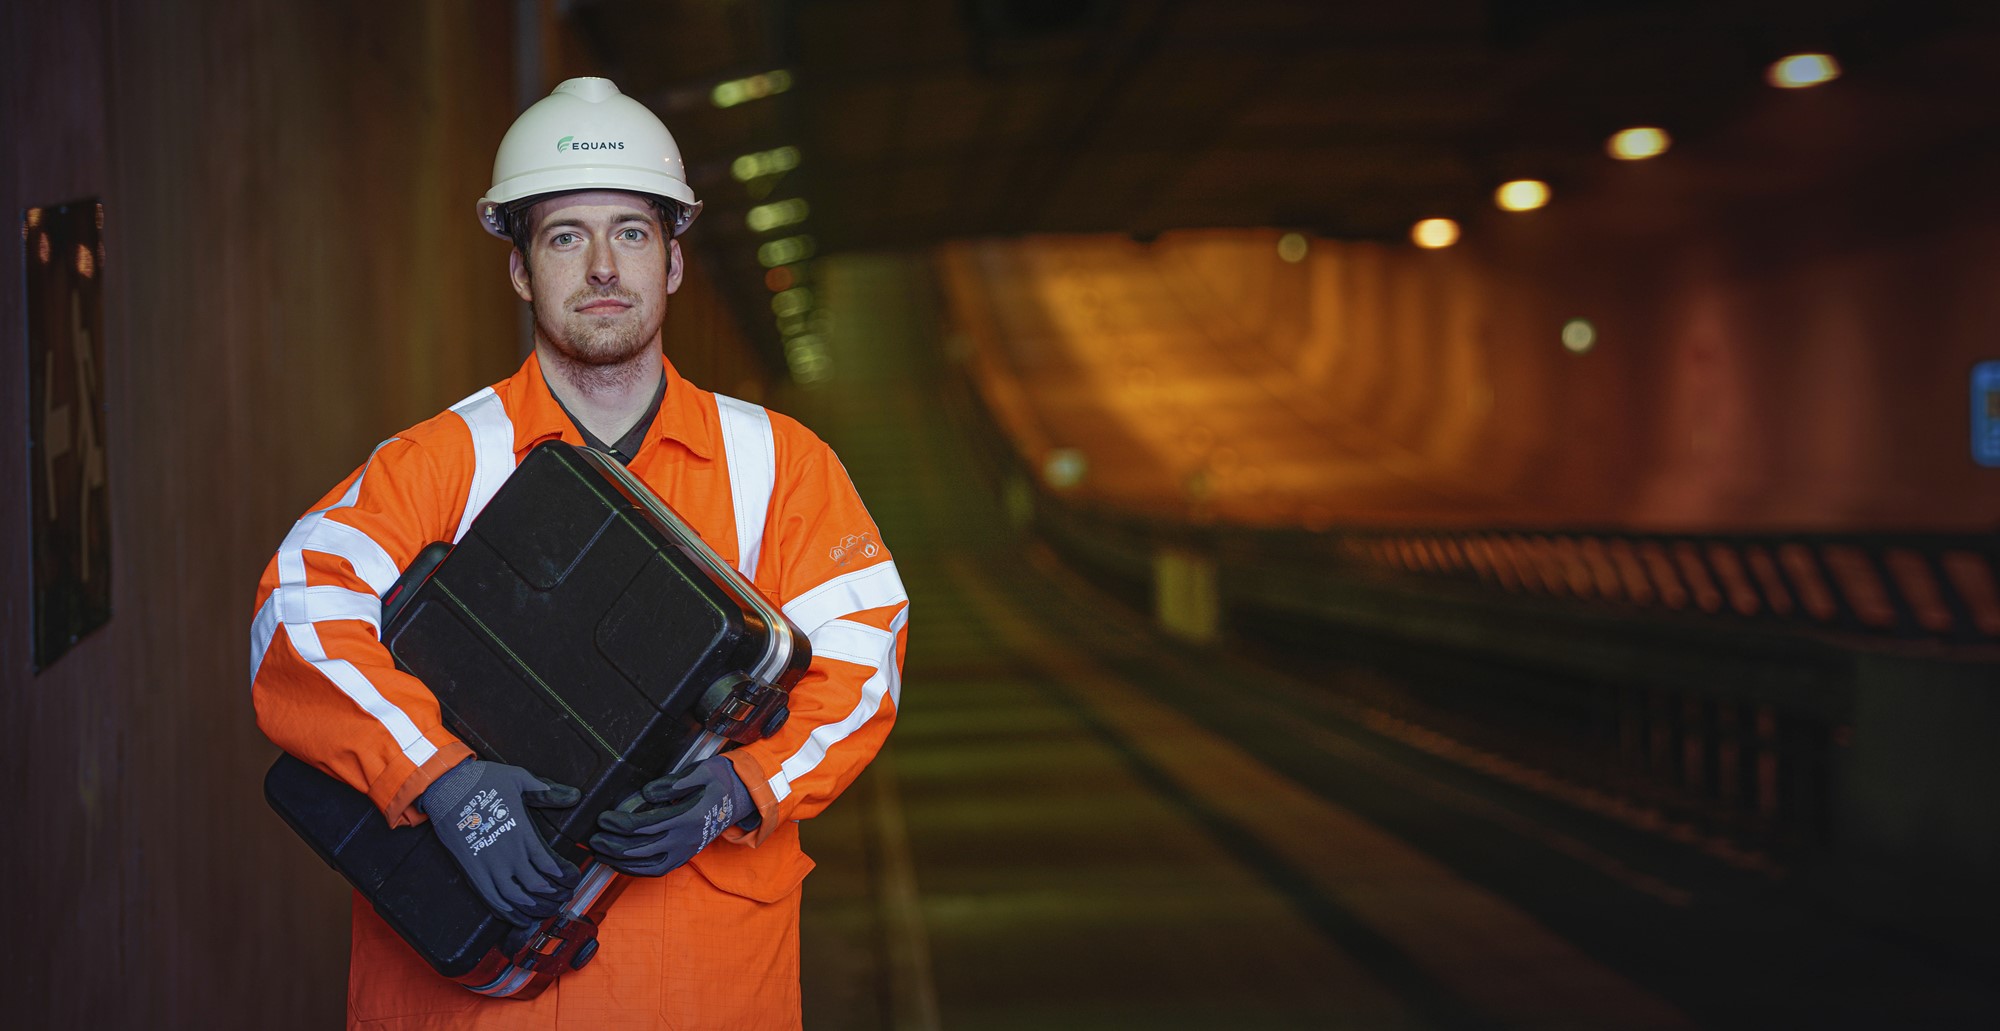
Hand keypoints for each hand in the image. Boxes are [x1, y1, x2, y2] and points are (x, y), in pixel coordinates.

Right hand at [420, 759, 581, 925]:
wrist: (445, 787)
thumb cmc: (482, 781)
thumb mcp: (519, 779)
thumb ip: (546, 791)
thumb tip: (575, 796)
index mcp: (522, 833)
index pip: (548, 864)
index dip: (563, 876)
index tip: (572, 880)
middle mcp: (507, 854)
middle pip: (536, 886)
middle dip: (553, 896)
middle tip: (563, 898)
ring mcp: (488, 865)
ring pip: (515, 897)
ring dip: (533, 908)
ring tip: (545, 912)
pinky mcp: (472, 871)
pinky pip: (491, 898)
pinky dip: (507, 911)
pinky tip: (517, 916)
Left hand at [588, 756, 753, 876]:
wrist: (745, 796)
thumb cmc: (721, 780)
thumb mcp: (703, 771)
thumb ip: (673, 783)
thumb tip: (646, 793)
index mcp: (686, 817)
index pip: (643, 825)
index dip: (619, 824)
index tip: (603, 818)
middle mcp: (685, 839)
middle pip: (640, 848)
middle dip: (612, 845)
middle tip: (593, 839)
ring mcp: (686, 850)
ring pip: (647, 864)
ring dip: (620, 861)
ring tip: (601, 854)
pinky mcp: (686, 855)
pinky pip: (658, 870)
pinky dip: (636, 870)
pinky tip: (622, 864)